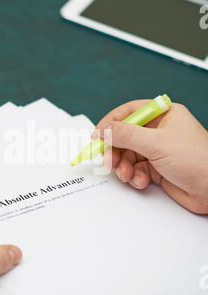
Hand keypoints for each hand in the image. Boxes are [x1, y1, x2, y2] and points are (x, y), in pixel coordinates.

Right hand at [92, 100, 207, 213]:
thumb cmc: (197, 160)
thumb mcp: (156, 143)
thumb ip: (126, 135)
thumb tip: (103, 131)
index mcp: (162, 115)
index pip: (128, 112)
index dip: (110, 123)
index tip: (97, 135)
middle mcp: (158, 131)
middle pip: (124, 136)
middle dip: (115, 150)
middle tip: (107, 160)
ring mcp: (156, 150)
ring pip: (127, 155)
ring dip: (123, 166)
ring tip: (127, 174)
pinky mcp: (156, 168)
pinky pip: (135, 169)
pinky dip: (134, 176)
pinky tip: (141, 181)